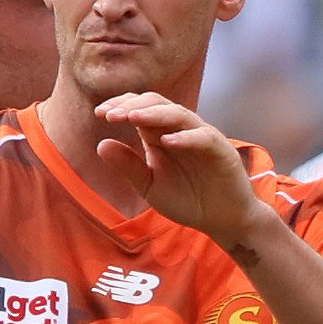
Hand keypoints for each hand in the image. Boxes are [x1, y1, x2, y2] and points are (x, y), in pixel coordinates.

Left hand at [91, 89, 258, 246]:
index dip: (120, 106)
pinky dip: (185, 137)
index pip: (139, 108)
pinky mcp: (221, 150)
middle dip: (132, 106)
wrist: (222, 220)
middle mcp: (180, 130)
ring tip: (133, 118)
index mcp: (160, 134)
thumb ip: (128, 166)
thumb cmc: (188, 200)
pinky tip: (166, 142)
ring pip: (178, 113)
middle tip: (111, 115)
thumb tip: (100, 144)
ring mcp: (201, 137)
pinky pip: (203, 137)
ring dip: (154, 114)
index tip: (100, 114)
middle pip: (156, 103)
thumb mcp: (150, 187)